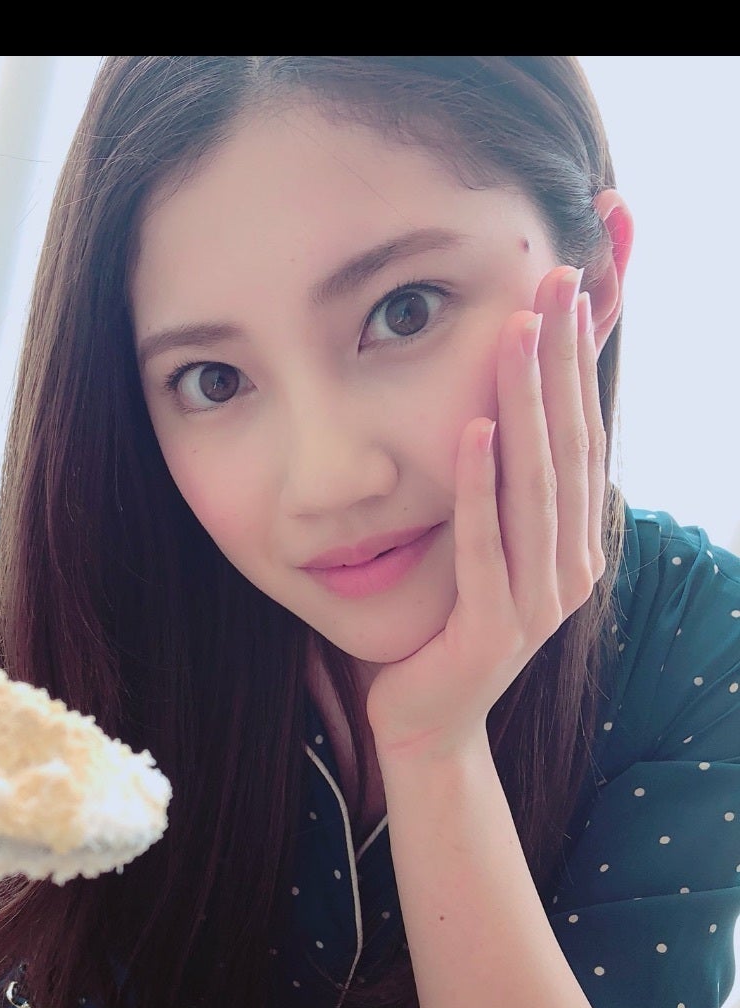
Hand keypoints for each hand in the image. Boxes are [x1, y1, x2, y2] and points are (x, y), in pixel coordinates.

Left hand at [366, 265, 604, 768]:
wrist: (426, 726)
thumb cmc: (445, 629)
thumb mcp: (483, 547)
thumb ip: (500, 490)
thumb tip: (505, 409)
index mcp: (573, 546)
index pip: (580, 434)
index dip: (576, 361)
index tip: (567, 287)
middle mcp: (570, 569)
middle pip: (568, 446)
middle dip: (561, 361)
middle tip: (555, 281)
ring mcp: (539, 603)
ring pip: (535, 486)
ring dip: (525, 405)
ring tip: (514, 333)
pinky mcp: (494, 630)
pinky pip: (487, 547)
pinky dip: (480, 488)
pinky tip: (474, 432)